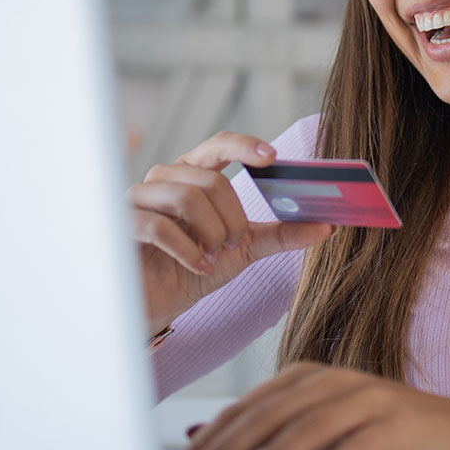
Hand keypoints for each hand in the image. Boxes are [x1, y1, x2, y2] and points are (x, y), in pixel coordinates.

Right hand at [128, 132, 334, 332]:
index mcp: (192, 174)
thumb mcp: (243, 249)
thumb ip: (280, 234)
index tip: (272, 157)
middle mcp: (163, 178)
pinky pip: (159, 226)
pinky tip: (197, 266)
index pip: (218, 144)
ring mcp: (138, 198)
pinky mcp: (122, 223)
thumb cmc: (192, 268)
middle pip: (209, 180)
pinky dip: (187, 250)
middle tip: (232, 244)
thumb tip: (328, 227)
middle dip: (231, 218)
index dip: (244, 146)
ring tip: (211, 256)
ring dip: (210, 234)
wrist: (154, 304)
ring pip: (187, 198)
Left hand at [167, 363, 449, 449]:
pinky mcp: (400, 425)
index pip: (249, 407)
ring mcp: (370, 399)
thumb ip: (274, 428)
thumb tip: (208, 435)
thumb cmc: (392, 436)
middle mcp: (338, 380)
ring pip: (306, 430)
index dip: (209, 440)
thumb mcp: (326, 427)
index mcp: (313, 377)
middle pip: (269, 415)